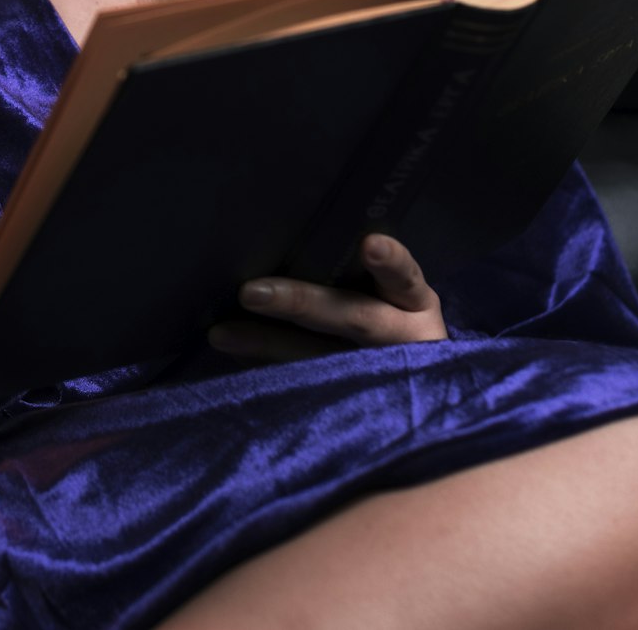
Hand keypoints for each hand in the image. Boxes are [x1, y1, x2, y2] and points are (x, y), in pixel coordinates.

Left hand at [208, 233, 446, 362]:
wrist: (415, 382)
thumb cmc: (393, 314)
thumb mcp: (395, 294)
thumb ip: (362, 271)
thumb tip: (290, 233)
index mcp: (415, 303)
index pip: (405, 277)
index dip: (390, 262)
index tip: (369, 244)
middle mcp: (402, 339)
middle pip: (354, 319)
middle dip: (301, 303)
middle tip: (250, 291)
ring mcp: (379, 377)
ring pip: (321, 360)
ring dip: (267, 344)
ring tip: (222, 333)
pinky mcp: (352, 403)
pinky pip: (304, 385)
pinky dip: (265, 370)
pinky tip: (232, 355)